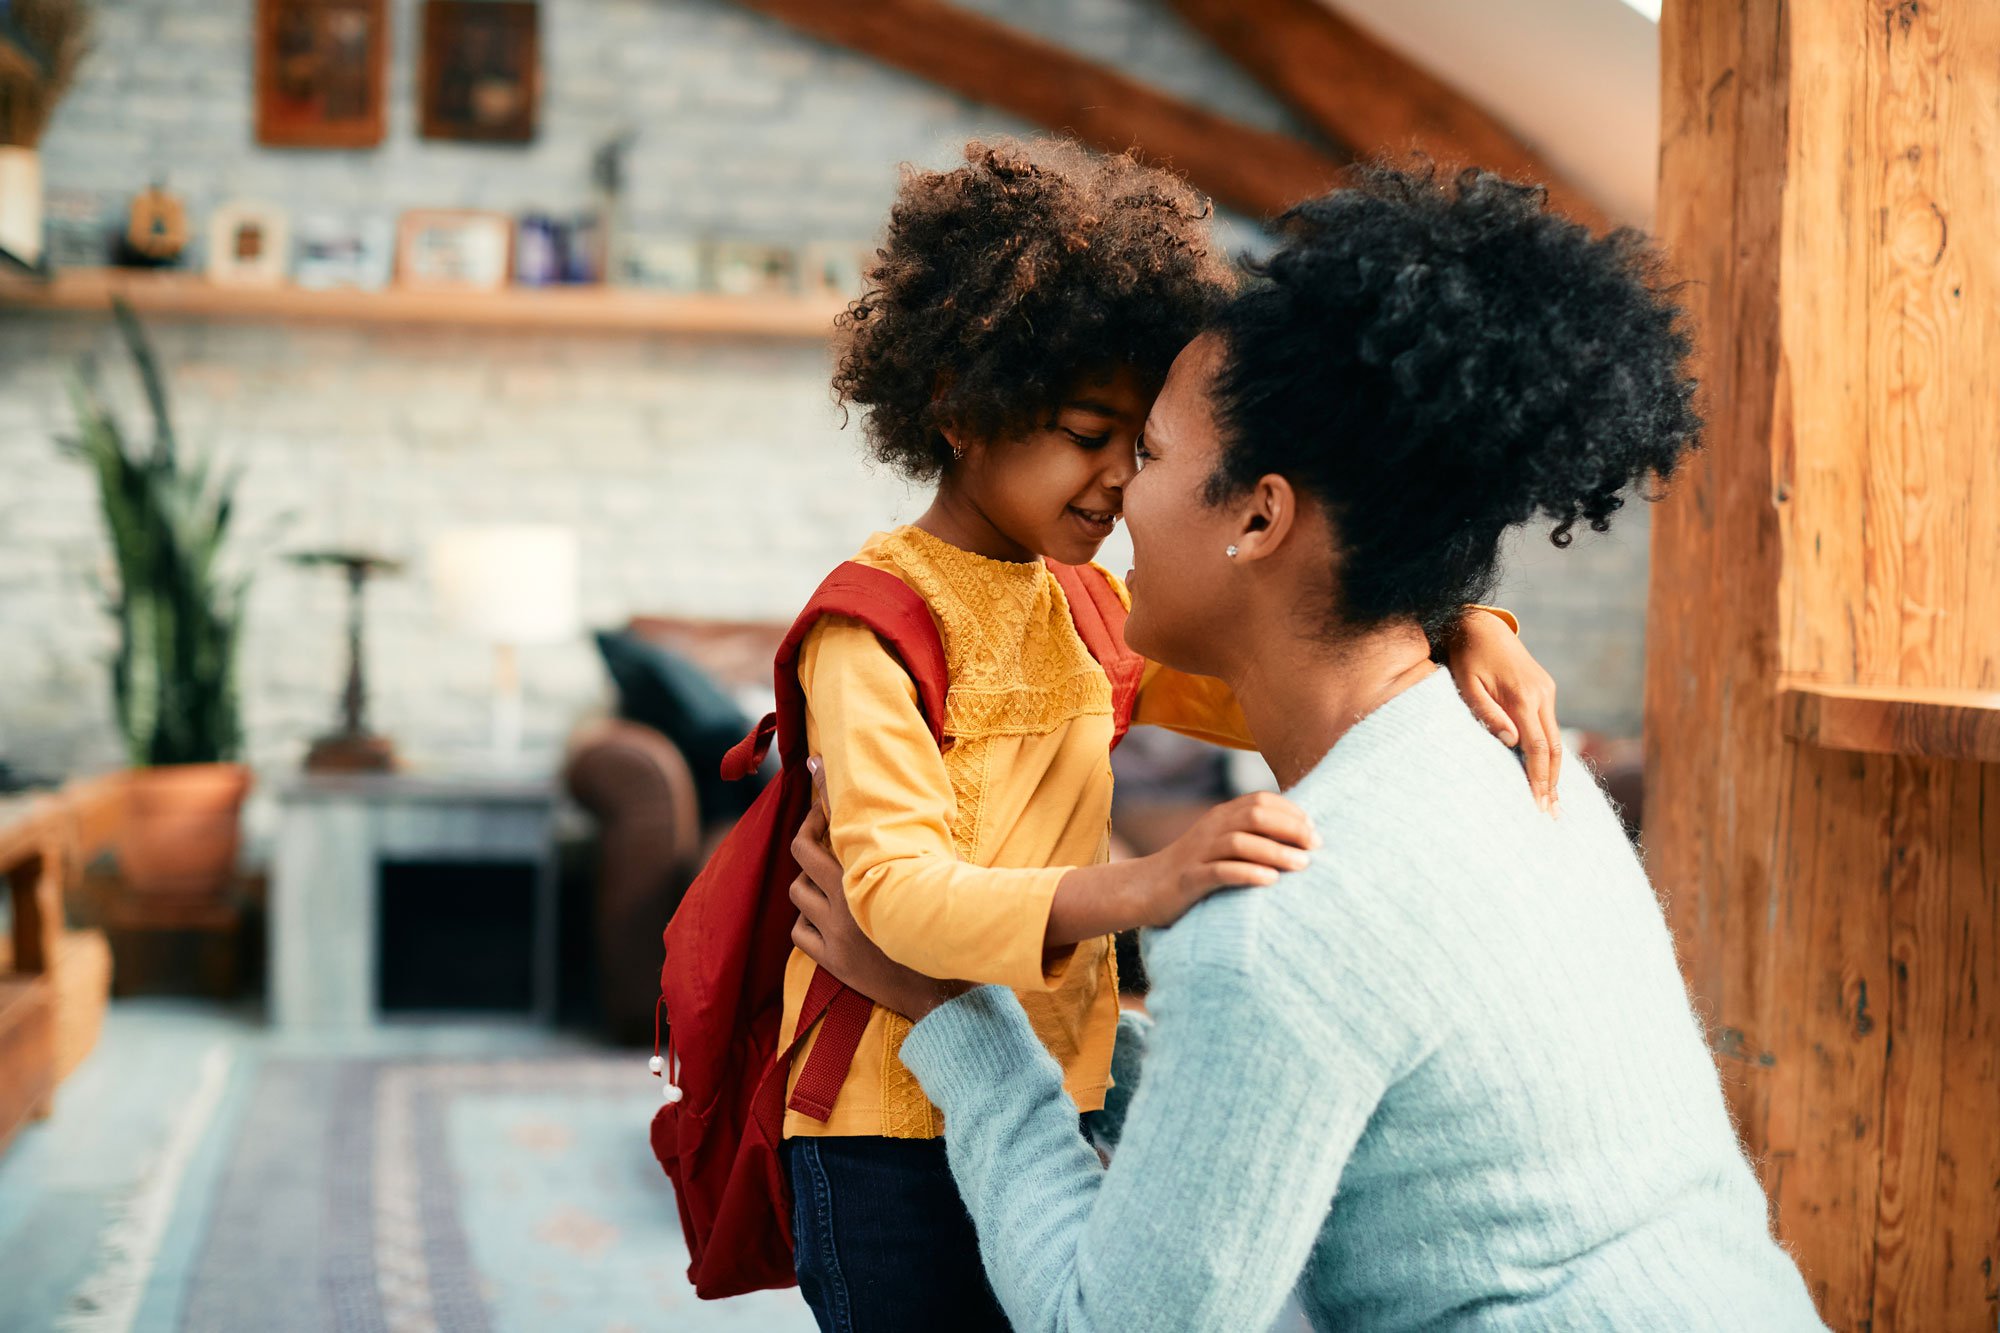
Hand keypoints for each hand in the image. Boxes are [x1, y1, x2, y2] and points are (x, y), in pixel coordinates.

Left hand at [789, 757, 965, 1020]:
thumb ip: (919, 850)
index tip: (814, 766)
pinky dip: (808, 923)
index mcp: (877, 875)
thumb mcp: (939, 879)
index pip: (837, 825)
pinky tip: (825, 922)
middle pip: (802, 853)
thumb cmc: (949, 928)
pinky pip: (800, 933)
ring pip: (797, 894)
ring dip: (808, 886)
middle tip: (817, 827)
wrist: (945, 992)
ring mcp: (837, 932)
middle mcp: (849, 900)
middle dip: (807, 834)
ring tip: (828, 885)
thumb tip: (910, 819)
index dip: (822, 794)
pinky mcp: (832, 961)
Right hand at [1134, 791, 1318, 927]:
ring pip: (1240, 842)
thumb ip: (1252, 834)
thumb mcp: (1222, 843)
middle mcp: (1211, 828)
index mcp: (1221, 816)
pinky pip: (1220, 872)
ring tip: (1302, 865)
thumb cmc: (1196, 868)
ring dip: (1276, 852)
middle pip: (1255, 815)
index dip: (1292, 812)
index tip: (1314, 832)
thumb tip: (1299, 836)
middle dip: (1291, 829)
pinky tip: (1270, 881)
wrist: (1145, 888)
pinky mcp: (1190, 879)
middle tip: (1315, 848)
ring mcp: (1199, 853)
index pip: (1262, 800)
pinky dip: (1248, 874)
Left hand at [1448, 608, 1561, 812]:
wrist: (1481, 626)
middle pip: (1553, 748)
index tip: (1538, 804)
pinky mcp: (1545, 689)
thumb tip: (1511, 742)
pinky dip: (1550, 752)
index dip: (1539, 778)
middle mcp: (1542, 694)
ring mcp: (1547, 691)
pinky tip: (1548, 770)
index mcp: (1522, 696)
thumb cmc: (1466, 658)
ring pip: (1555, 738)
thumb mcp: (1467, 685)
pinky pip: (1550, 727)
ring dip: (1554, 770)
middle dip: (1553, 783)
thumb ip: (1487, 714)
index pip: (1536, 747)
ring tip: (1553, 800)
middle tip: (1551, 814)